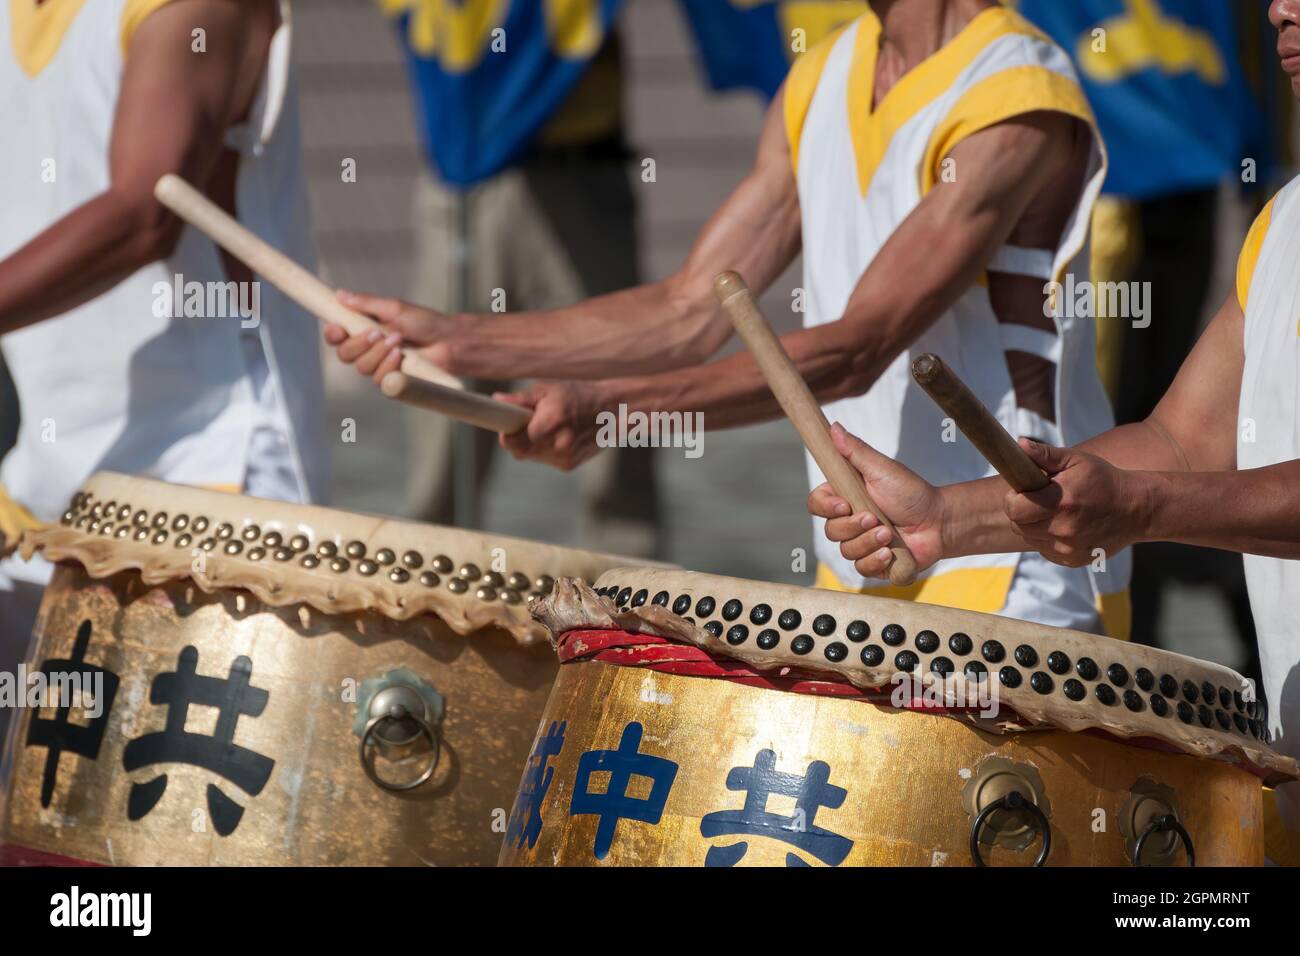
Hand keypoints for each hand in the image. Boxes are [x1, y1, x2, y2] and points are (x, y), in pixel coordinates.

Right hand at [323, 291, 464, 384]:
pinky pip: (378, 379)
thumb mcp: (394, 307)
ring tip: (397, 340)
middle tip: (376, 333)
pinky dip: (388, 365)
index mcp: (363, 329)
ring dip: (377, 353)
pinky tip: (400, 356)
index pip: (336, 335)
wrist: (448, 340)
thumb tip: (340, 294)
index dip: (332, 334)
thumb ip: (366, 303)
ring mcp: (379, 365)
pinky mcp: (391, 379)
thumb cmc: (423, 321)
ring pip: (361, 367)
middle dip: (358, 344)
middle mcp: (367, 349)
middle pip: (344, 354)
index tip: (337, 329)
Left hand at [497, 381, 605, 471]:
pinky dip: (546, 449)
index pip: (513, 442)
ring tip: (549, 427)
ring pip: (531, 456)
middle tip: (529, 422)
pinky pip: (545, 459)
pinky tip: (560, 436)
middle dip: (519, 438)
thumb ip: (522, 399)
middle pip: (520, 451)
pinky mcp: (569, 466)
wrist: (614, 411)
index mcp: (552, 421)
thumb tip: (497, 400)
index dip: (506, 434)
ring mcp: (564, 458)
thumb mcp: (550, 390)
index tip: (507, 424)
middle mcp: (559, 444)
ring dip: (532, 443)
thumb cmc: (578, 395)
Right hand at [808, 424, 946, 578]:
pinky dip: (876, 560)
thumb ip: (855, 452)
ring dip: (869, 542)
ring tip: (891, 534)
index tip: (844, 505)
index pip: (816, 504)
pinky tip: (890, 552)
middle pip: (830, 531)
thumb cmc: (911, 492)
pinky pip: (861, 568)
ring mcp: (860, 543)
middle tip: (876, 518)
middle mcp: (848, 522)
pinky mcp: (873, 563)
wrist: (938, 521)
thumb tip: (834, 427)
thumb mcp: (882, 469)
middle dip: (854, 527)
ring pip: (846, 551)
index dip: (825, 507)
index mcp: (845, 497)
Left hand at [1003, 439, 1150, 566]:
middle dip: (1022, 511)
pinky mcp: (1072, 560)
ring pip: (1030, 538)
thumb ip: (1045, 455)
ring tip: (1054, 512)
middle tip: (1038, 500)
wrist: (1137, 509)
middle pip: (1018, 525)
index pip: (1014, 508)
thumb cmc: (1103, 480)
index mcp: (1061, 502)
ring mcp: (1068, 548)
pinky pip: (1045, 550)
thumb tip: (1019, 444)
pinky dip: (1048, 539)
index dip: (1014, 498)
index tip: (1024, 490)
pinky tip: (1064, 525)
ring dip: (1034, 526)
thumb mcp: (1077, 460)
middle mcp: (1063, 529)